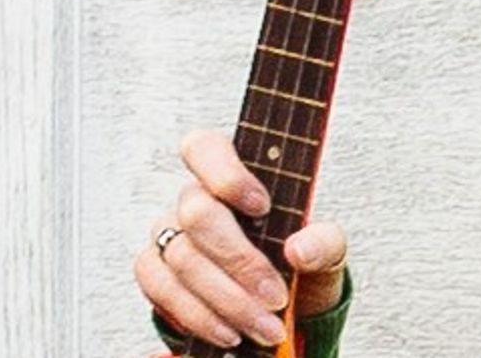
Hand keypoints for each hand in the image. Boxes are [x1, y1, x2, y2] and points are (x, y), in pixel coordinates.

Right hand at [134, 128, 348, 348]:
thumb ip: (324, 243)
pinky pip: (161, 290)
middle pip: (198, 215)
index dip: (226, 174)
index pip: (206, 148)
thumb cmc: (298, 261)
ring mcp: (168, 233)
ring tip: (264, 327)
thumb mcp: (326, 250)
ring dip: (227, 300)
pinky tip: (229, 332)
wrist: (280, 304)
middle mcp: (194, 199)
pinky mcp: (154, 271)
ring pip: (182, 259)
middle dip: (240, 262)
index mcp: (234, 176)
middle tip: (276, 297)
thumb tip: (299, 250)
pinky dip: (199, 317)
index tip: (262, 207)